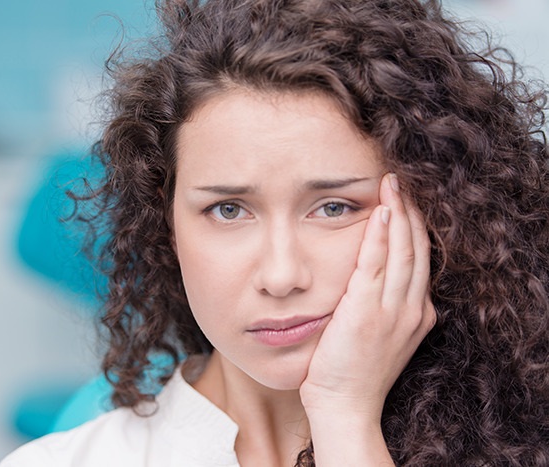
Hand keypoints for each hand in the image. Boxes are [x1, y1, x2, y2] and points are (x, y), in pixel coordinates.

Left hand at [300, 173, 435, 421]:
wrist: (345, 405)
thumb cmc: (353, 371)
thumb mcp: (380, 334)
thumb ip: (382, 305)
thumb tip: (371, 278)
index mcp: (417, 313)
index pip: (421, 259)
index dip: (416, 226)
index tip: (406, 201)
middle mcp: (412, 308)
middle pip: (417, 248)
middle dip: (411, 211)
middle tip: (401, 181)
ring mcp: (393, 310)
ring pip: (402, 250)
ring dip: (398, 213)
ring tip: (392, 184)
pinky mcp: (367, 311)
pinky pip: (375, 263)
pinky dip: (380, 235)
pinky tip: (380, 211)